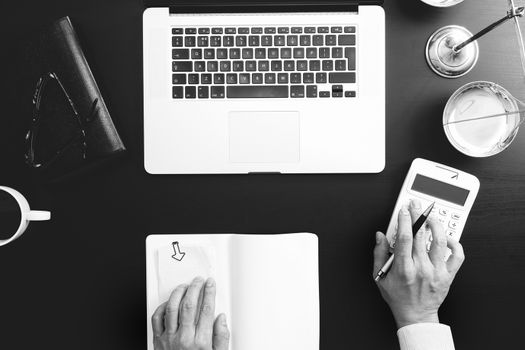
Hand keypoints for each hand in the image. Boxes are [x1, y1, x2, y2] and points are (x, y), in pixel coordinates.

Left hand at [152, 277, 229, 349]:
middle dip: (195, 288)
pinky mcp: (158, 341)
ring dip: (179, 293)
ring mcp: (169, 339)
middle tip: (198, 281)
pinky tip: (170, 301)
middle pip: (189, 305)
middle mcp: (184, 339)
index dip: (209, 292)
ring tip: (185, 286)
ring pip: (172, 308)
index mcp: (201, 342)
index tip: (210, 284)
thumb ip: (221, 338)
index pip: (206, 309)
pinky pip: (157, 318)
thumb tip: (221, 320)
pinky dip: (163, 307)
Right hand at [373, 199, 465, 328]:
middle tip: (416, 205)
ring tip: (431, 217)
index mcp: (404, 269)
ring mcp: (437, 272)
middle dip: (418, 216)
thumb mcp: (380, 277)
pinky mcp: (449, 275)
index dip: (404, 220)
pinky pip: (457, 255)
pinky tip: (448, 236)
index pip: (405, 238)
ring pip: (440, 242)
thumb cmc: (398, 297)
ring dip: (436, 225)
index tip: (404, 210)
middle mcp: (422, 269)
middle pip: (422, 235)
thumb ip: (379, 254)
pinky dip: (455, 243)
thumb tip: (380, 235)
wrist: (416, 316)